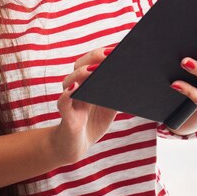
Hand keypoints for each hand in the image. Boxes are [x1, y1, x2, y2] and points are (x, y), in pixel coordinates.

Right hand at [51, 47, 117, 164]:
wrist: (75, 147)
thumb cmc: (93, 122)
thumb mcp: (110, 106)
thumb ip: (117, 92)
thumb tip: (133, 78)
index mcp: (87, 81)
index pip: (92, 60)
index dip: (103, 53)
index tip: (117, 48)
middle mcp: (76, 86)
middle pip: (80, 65)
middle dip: (94, 57)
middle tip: (109, 55)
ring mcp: (69, 100)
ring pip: (70, 80)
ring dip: (82, 73)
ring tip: (94, 69)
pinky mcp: (66, 115)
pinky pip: (63, 102)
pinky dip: (68, 94)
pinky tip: (75, 89)